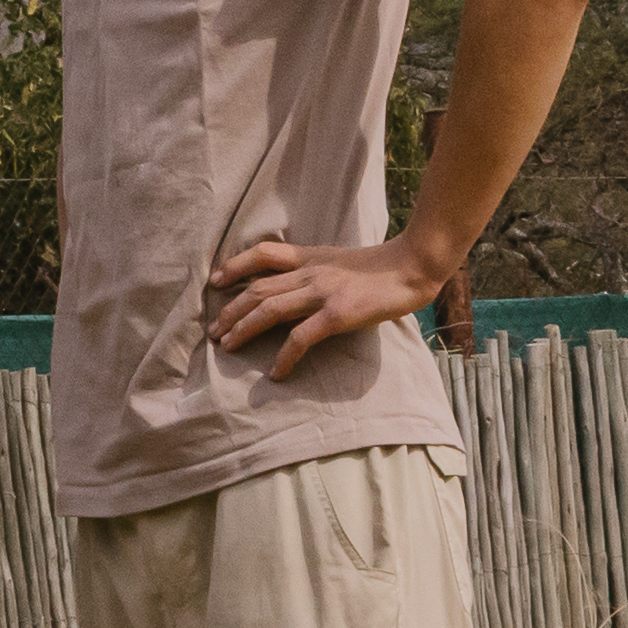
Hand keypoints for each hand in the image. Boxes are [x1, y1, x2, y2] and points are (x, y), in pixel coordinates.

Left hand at [203, 225, 459, 367]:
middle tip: (214, 330)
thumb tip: (299, 286)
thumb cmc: (384, 268)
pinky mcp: (337, 314)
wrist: (413, 266)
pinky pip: (301, 337)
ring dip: (244, 328)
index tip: (216, 280)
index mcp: (312, 257)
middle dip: (232, 309)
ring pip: (270, 309)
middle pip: (258, 288)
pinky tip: (277, 373)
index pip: (264, 254)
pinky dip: (284, 356)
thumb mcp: (343, 260)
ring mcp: (322, 292)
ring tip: (228, 346)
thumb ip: (319, 270)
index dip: (235, 265)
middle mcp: (311, 272)